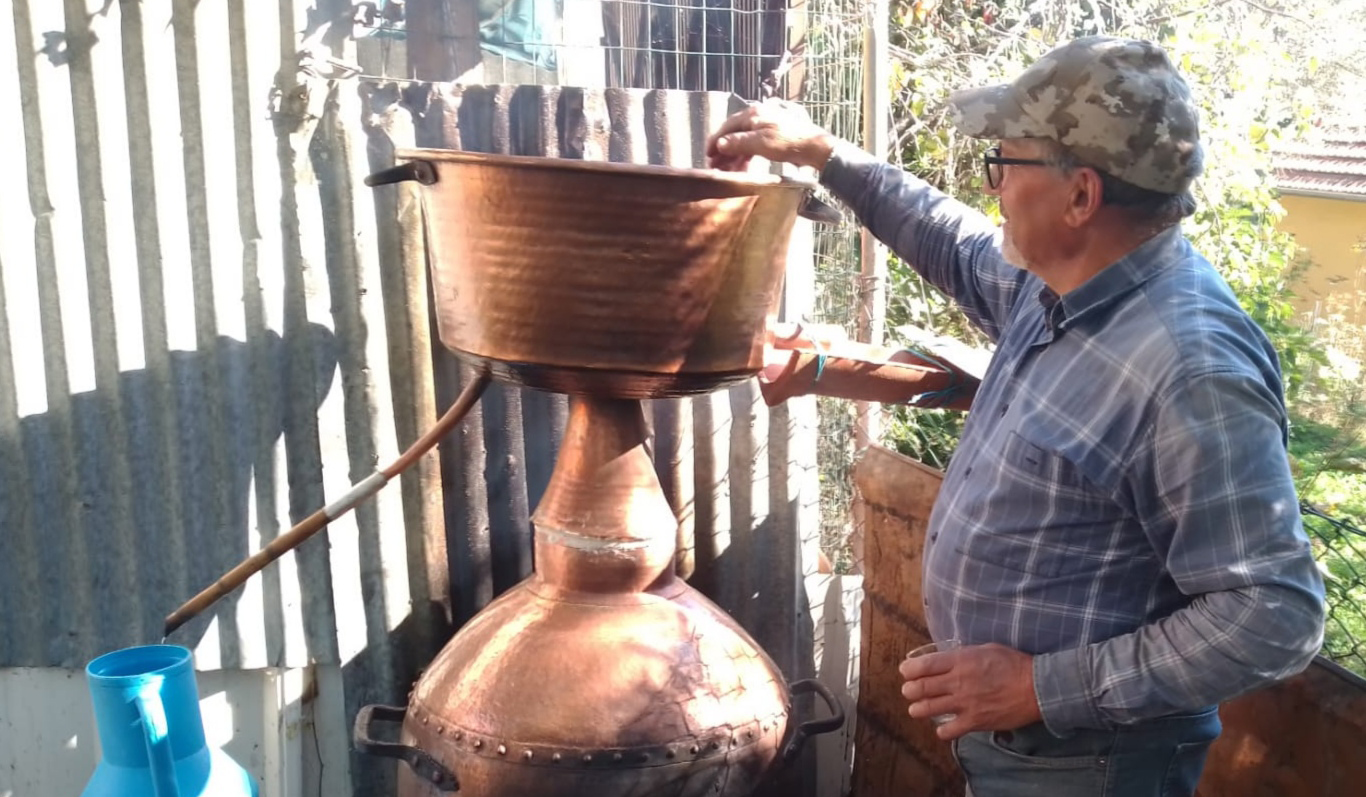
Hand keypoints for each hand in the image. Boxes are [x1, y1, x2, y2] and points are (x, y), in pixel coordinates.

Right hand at [705, 100, 837, 171]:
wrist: (816, 147)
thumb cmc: (789, 143)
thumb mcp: (761, 144)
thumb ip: (739, 142)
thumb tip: (720, 144)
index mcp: (754, 114)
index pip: (727, 126)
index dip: (715, 141)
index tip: (707, 154)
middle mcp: (759, 116)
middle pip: (735, 133)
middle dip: (724, 151)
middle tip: (715, 166)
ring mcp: (767, 125)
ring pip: (744, 140)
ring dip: (735, 156)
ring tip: (727, 170)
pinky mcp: (774, 135)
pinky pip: (754, 145)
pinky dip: (747, 156)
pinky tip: (743, 167)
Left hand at [898, 643, 1042, 740]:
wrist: (1036, 688)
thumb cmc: (1014, 664)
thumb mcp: (986, 649)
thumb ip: (964, 655)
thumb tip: (948, 657)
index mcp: (960, 661)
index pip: (923, 665)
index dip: (909, 670)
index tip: (905, 672)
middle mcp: (958, 682)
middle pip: (921, 688)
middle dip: (909, 690)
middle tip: (909, 691)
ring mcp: (965, 703)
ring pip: (928, 709)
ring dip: (917, 709)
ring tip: (916, 709)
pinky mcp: (975, 722)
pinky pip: (949, 731)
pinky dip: (941, 731)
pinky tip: (942, 728)